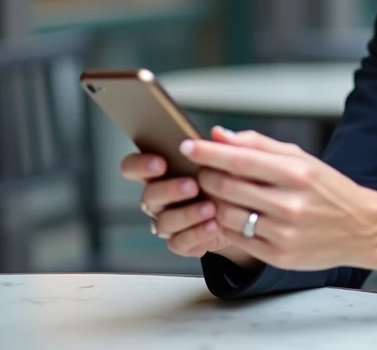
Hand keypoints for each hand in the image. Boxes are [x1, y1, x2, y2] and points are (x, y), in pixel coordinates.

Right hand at [119, 133, 256, 267]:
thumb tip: (218, 133)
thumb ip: (222, 145)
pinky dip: (196, 235)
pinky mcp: (180, 242)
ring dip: (186, 215)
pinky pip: (178, 243)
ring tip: (210, 208)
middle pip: (148, 196)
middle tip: (192, 185)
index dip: (139, 165)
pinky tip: (213, 226)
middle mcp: (158, 198)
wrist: (244, 213)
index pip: (132, 167)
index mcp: (160, 172)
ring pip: (163, 222)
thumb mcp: (228, 159)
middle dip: (169, 190)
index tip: (160, 162)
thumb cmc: (227, 179)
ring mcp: (167, 222)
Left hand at [183, 128, 376, 270]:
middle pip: (227, 188)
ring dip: (213, 203)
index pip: (240, 160)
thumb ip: (258, 145)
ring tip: (217, 195)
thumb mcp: (301, 158)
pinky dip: (227, 225)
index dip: (208, 153)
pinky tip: (232, 215)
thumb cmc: (330, 189)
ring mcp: (283, 233)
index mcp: (295, 173)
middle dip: (207, 177)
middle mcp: (289, 204)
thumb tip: (219, 135)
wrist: (363, 228)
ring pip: (227, 215)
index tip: (188, 146)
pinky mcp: (279, 256)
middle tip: (202, 172)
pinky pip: (237, 239)